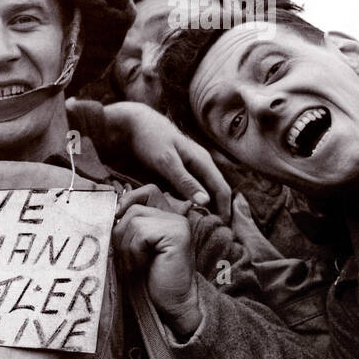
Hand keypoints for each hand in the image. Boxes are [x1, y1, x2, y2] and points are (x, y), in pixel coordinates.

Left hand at [102, 101, 231, 219]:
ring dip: (203, 208)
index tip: (222, 230)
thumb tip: (206, 201)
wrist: (133, 124)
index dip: (225, 210)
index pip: (222, 190)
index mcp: (203, 162)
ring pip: (203, 191)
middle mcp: (200, 165)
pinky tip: (184, 213)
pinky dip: (190, 201)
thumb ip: (185, 181)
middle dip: (216, 212)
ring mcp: (190, 167)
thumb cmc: (150, 139)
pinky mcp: (178, 171)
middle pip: (215, 192)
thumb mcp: (166, 162)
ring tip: (199, 227)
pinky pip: (190, 189)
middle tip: (211, 233)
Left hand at [114, 189, 202, 338]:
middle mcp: (176, 216)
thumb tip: (107, 210)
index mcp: (167, 216)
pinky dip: (134, 252)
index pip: (146, 192)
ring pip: (133, 221)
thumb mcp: (134, 246)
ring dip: (126, 247)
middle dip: (120, 234)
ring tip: (135, 264)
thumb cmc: (150, 277)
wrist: (173, 303)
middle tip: (126, 257)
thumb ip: (127, 226)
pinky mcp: (178, 235)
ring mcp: (178, 224)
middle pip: (132, 209)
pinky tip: (142, 265)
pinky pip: (141, 233)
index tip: (116, 220)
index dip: (127, 201)